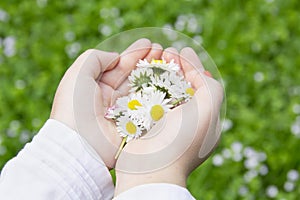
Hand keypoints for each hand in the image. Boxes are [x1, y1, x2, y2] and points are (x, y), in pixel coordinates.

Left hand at [50, 38, 158, 167]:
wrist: (79, 144)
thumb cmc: (75, 107)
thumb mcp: (78, 73)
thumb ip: (95, 58)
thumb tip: (116, 57)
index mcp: (96, 86)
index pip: (119, 66)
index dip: (133, 54)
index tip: (148, 44)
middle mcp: (111, 98)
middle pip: (133, 76)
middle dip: (147, 62)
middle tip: (162, 50)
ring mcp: (124, 112)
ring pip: (143, 90)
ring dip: (155, 76)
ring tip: (168, 61)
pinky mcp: (134, 125)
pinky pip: (149, 107)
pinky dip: (159, 95)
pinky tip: (169, 83)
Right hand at [114, 47, 223, 194]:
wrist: (149, 170)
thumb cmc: (180, 141)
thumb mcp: (207, 111)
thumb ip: (212, 88)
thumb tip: (200, 71)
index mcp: (204, 121)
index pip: (202, 87)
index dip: (194, 67)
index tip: (183, 52)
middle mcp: (186, 122)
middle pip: (182, 87)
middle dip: (176, 67)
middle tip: (167, 51)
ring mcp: (165, 124)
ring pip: (164, 91)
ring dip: (160, 72)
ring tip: (154, 57)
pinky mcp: (146, 125)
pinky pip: (148, 99)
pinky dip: (146, 84)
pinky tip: (142, 72)